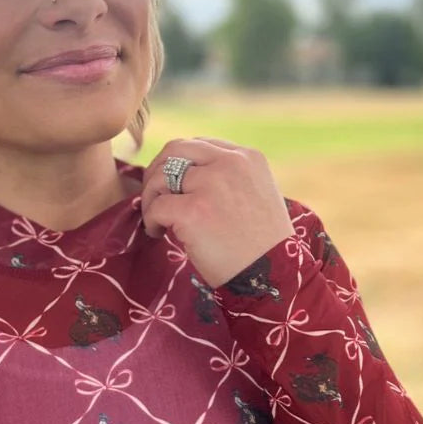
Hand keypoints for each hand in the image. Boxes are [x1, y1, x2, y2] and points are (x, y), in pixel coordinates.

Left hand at [140, 137, 294, 287]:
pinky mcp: (193, 211)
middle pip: (175, 150)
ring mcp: (211, 185)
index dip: (180, 164)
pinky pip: (156, 206)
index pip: (200, 145)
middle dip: (156, 172)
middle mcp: (230, 164)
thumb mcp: (257, 196)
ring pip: (160, 176)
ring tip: (156, 220)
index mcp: (248, 158)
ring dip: (150, 198)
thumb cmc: (263, 247)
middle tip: (153, 198)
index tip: (174, 186)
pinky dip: (151, 220)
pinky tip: (159, 233)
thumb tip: (186, 177)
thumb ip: (230, 178)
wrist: (272, 278)